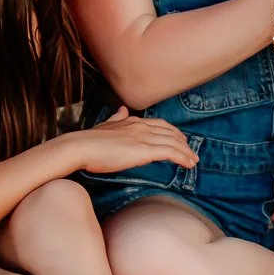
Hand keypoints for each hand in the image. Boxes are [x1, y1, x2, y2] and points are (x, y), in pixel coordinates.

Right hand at [59, 107, 195, 175]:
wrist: (80, 147)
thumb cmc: (88, 141)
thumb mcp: (105, 125)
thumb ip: (116, 118)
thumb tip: (121, 109)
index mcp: (132, 121)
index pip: (159, 124)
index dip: (172, 132)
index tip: (179, 139)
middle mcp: (141, 127)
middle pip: (170, 133)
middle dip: (183, 142)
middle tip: (191, 151)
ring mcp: (143, 138)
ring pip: (173, 143)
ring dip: (186, 152)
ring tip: (193, 161)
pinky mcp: (144, 150)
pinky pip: (170, 153)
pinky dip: (182, 158)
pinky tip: (189, 164)